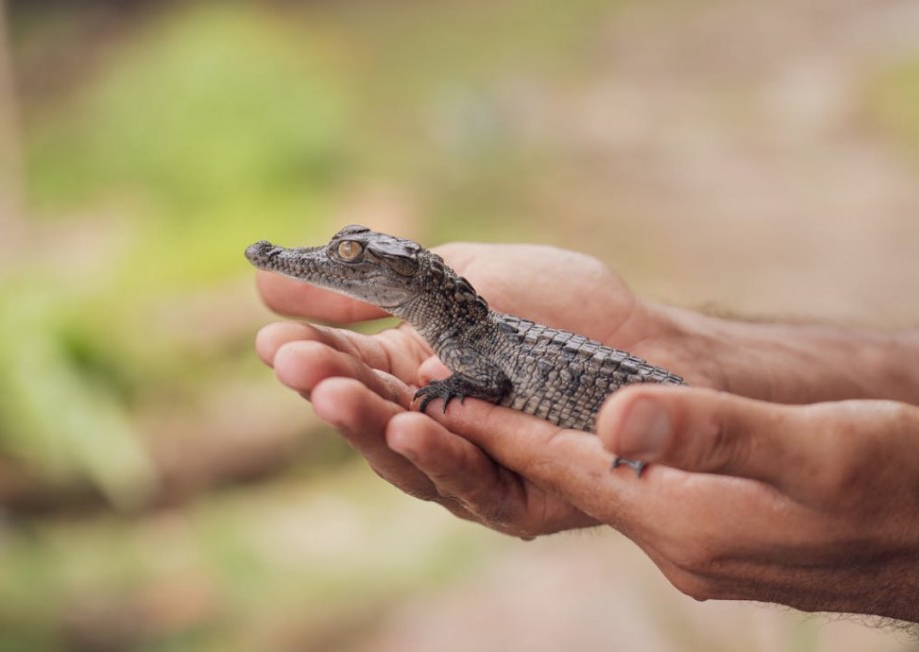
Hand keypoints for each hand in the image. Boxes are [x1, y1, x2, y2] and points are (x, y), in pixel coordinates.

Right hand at [256, 242, 715, 535]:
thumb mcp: (453, 280)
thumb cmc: (559, 307)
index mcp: (412, 374)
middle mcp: (433, 427)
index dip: (310, 356)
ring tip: (331, 392)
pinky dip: (441, 454)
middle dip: (328, 389)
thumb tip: (266, 284)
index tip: (271, 337)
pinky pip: (470, 484)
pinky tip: (414, 422)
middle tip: (293, 362)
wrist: (651, 343)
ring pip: (405, 459)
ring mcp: (471, 466)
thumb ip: (371, 288)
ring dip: (367, 426)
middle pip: (367, 419)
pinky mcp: (515, 498)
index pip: (348, 370)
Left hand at [428, 385, 918, 625]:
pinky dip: (600, 462)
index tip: (434, 390)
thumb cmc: (904, 484)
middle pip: (566, 479)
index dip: (497, 425)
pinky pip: (637, 496)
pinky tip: (593, 439)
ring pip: (598, 487)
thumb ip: (713, 432)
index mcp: (688, 518)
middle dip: (501, 436)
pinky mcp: (720, 542)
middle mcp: (679, 545)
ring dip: (545, 447)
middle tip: (436, 391)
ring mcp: (698, 550)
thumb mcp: (818, 446)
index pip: (566, 463)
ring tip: (492, 407)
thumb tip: (614, 414)